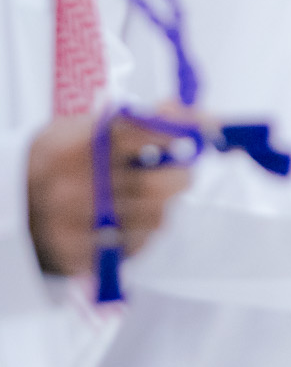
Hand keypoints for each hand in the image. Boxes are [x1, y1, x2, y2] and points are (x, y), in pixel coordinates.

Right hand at [27, 110, 197, 277]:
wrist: (8, 207)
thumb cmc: (51, 163)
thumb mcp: (77, 129)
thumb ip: (129, 121)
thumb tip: (179, 111)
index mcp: (76, 146)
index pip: (141, 134)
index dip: (178, 133)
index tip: (197, 134)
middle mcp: (74, 185)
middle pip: (154, 185)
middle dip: (180, 176)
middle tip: (183, 171)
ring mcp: (76, 224)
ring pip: (152, 218)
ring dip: (163, 206)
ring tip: (149, 197)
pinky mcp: (78, 255)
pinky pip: (134, 246)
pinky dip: (141, 232)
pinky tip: (127, 221)